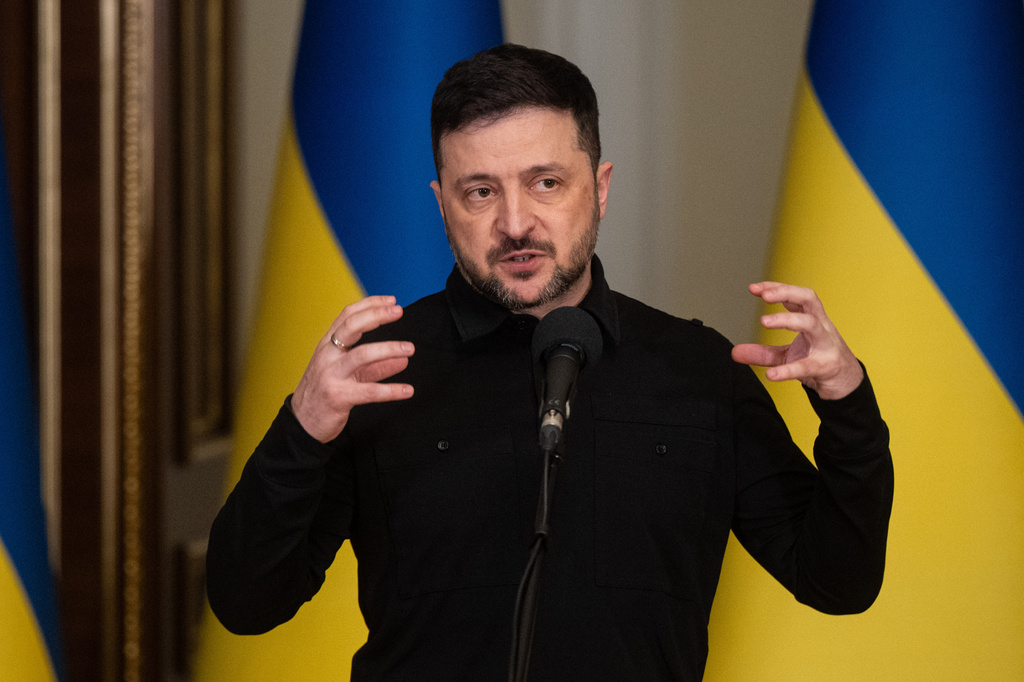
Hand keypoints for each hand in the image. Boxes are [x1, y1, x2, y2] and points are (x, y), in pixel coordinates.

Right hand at [291, 296, 414, 441]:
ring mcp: (331, 375)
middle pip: (351, 326)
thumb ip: (375, 367)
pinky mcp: (338, 396)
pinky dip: (391, 390)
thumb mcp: (348, 374)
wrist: (303, 422)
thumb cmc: (324, 393)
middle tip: (398, 312)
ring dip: (389, 349)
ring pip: (362, 355)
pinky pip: (369, 391)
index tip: (391, 301)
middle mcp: (327, 355)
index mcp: (328, 345)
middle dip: (377, 316)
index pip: (347, 315)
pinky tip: (407, 390)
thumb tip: (402, 359)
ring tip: (409, 349)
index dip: (370, 305)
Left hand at [731, 282, 862, 399]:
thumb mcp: (787, 355)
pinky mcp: (826, 366)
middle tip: (764, 295)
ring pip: (811, 324)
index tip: (754, 288)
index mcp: (812, 318)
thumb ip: (762, 353)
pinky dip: (788, 370)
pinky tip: (772, 375)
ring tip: (764, 321)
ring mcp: (826, 345)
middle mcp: (821, 326)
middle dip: (787, 292)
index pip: (795, 296)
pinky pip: (807, 366)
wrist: (846, 383)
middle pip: (809, 299)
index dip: (776, 288)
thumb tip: (735, 352)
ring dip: (788, 319)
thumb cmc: (818, 360)